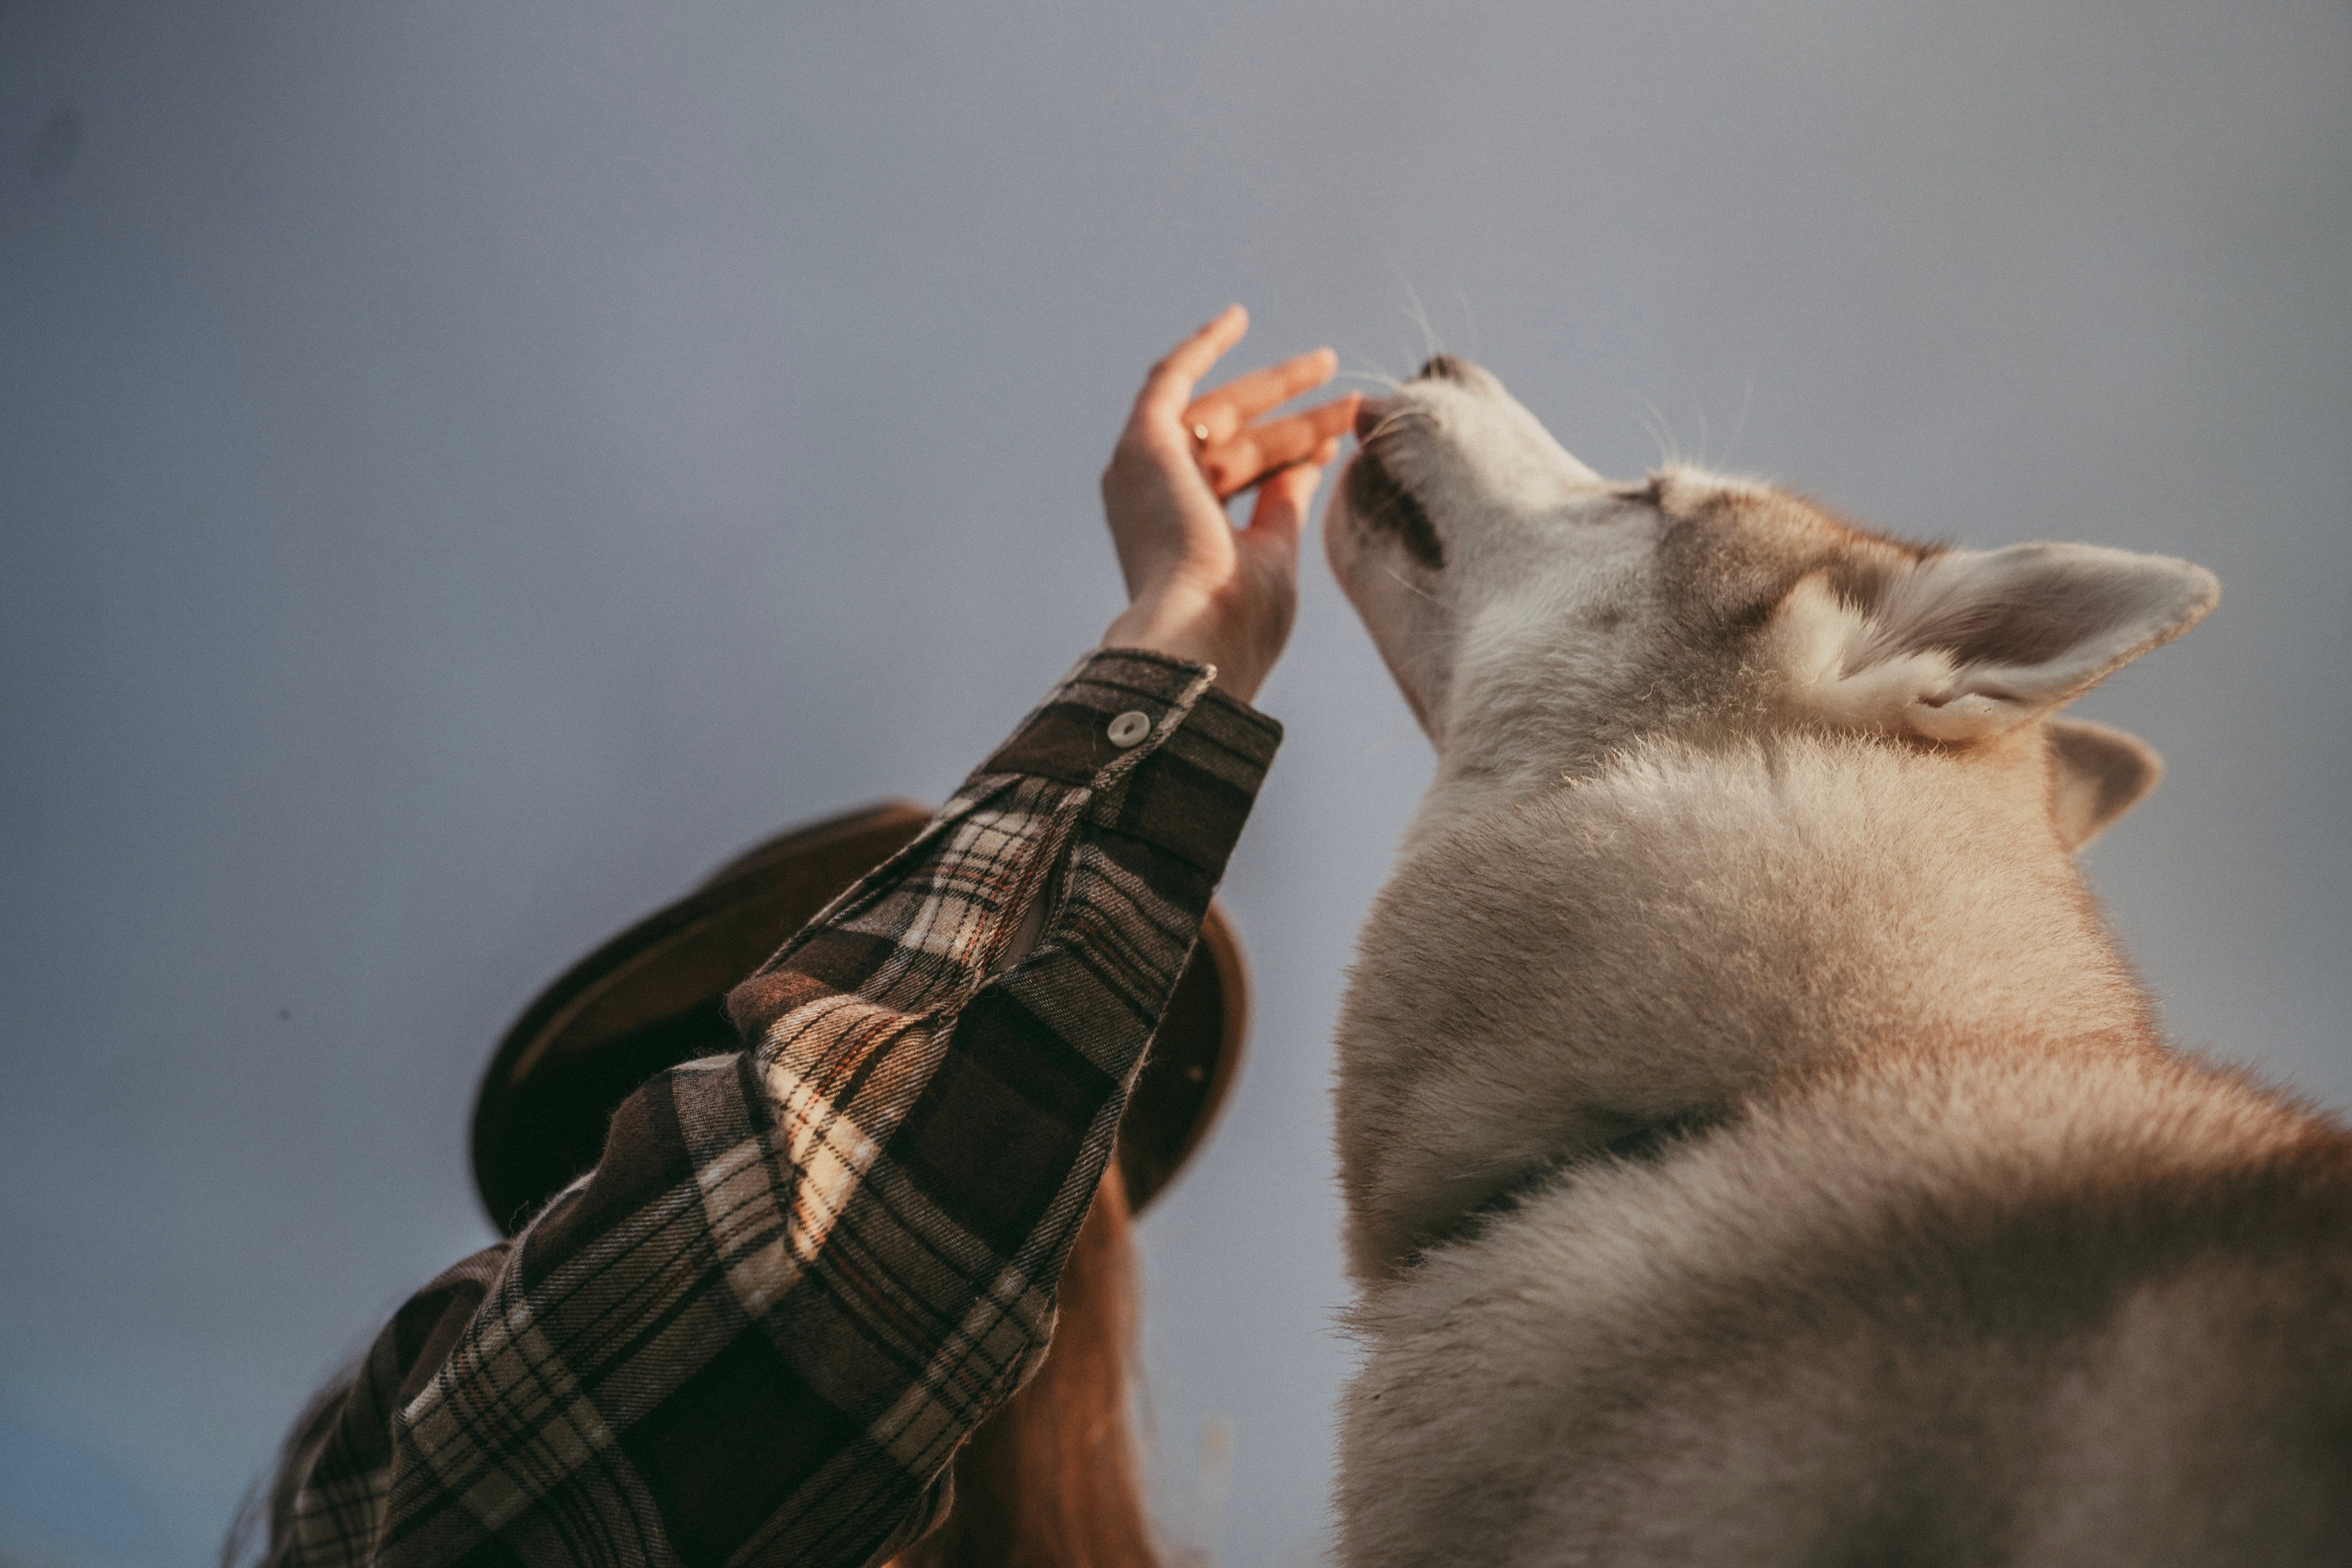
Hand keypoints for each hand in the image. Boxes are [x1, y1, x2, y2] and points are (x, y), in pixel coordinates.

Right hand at [1100, 305, 1357, 705]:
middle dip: (1294, 421)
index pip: (1240, 479)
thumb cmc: (1237, 618)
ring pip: (1221, 415)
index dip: (1291, 457)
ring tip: (1330, 365)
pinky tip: (1236, 319)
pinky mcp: (1143, 444)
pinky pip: (1171, 379)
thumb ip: (1282, 505)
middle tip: (1348, 400)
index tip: (1336, 443)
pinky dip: (1201, 347)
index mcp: (1181, 534)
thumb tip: (1308, 466)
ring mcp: (1144, 470)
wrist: (1197, 635)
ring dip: (1277, 390)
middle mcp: (1154, 499)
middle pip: (1236, 444)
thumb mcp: (1272, 552)